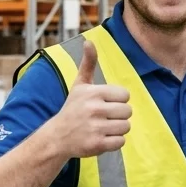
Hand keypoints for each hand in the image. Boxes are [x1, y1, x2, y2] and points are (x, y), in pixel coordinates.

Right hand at [53, 40, 131, 157]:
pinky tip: (101, 138)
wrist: (57, 137)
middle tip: (104, 117)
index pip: (125, 95)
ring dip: (117, 129)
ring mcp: (96, 128)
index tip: (104, 104)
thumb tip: (88, 41)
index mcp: (93, 93)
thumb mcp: (79, 85)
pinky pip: (121, 142)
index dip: (117, 100)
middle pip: (128, 111)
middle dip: (119, 115)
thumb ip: (88, 63)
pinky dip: (114, 142)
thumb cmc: (73, 108)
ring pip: (126, 127)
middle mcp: (94, 109)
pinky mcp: (97, 145)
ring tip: (102, 128)